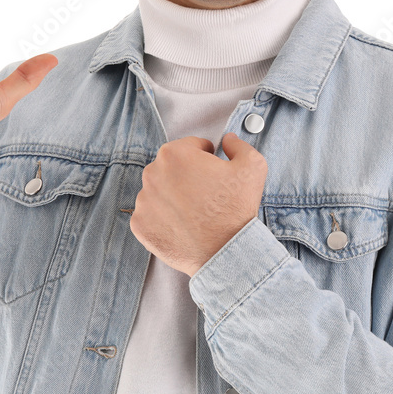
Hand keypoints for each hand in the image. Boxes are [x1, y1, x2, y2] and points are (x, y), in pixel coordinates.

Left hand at [130, 132, 267, 276]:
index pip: (191, 147)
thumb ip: (239, 145)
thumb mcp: (252, 166)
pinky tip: (183, 226)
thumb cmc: (236, 209)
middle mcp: (152, 173)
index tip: (215, 175)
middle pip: (172, 168)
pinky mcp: (139, 225)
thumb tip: (228, 140)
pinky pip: (151, 215)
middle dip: (188, 177)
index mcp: (174, 153)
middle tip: (207, 195)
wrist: (224, 252)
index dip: (207, 159)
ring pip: (160, 191)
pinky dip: (165, 219)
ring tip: (196, 213)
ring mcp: (143, 201)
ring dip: (174, 197)